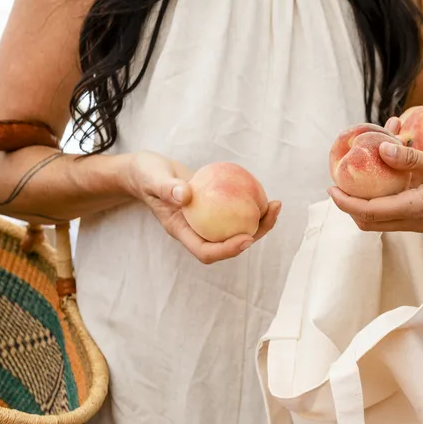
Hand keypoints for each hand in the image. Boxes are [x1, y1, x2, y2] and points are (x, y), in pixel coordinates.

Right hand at [127, 151, 281, 263]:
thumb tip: (186, 195)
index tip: (247, 238)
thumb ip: (166, 188)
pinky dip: (250, 204)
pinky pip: (235, 211)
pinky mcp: (214, 208)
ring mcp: (206, 221)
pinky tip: (263, 192)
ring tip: (275, 204)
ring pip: (236, 229)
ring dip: (259, 221)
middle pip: (228, 244)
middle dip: (254, 235)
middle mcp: (197, 230)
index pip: (206, 251)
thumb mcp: (153, 177)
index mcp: (182, 231)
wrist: (148, 172)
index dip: (228, 250)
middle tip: (271, 213)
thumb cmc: (147, 175)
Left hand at [328, 143, 422, 232]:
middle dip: (350, 206)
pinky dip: (383, 203)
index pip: (369, 212)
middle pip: (370, 224)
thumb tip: (381, 150)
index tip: (331, 187)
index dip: (345, 203)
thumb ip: (412, 159)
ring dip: (366, 205)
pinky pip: (397, 216)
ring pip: (382, 222)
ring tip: (360, 180)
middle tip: (340, 183)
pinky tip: (386, 180)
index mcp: (416, 209)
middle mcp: (416, 222)